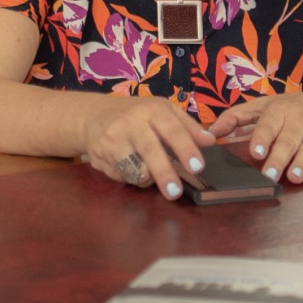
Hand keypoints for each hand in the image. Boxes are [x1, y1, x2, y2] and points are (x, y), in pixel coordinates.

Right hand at [80, 95, 214, 199]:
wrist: (92, 115)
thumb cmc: (136, 114)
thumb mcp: (162, 111)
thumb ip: (188, 126)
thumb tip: (211, 141)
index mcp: (152, 110)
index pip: (172, 129)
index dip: (185, 148)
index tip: (197, 166)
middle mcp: (131, 122)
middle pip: (150, 150)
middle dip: (164, 173)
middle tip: (175, 192)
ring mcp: (112, 139)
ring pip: (134, 168)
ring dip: (147, 177)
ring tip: (149, 173)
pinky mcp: (99, 155)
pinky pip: (122, 176)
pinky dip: (131, 177)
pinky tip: (129, 166)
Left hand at [207, 86, 302, 184]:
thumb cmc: (298, 107)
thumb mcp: (268, 105)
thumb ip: (238, 117)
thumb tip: (211, 132)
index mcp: (280, 110)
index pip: (268, 123)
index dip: (262, 137)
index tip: (256, 151)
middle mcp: (299, 119)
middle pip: (288, 140)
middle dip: (279, 157)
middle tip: (269, 174)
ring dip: (302, 162)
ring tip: (294, 176)